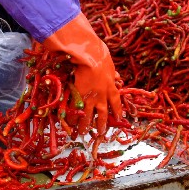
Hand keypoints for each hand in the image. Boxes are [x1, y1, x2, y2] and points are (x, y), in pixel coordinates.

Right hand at [42, 12, 121, 134]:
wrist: (90, 56)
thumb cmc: (99, 56)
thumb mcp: (110, 65)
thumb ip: (112, 73)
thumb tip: (117, 76)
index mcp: (112, 87)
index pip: (116, 102)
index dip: (117, 111)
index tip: (118, 119)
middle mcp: (102, 95)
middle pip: (103, 113)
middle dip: (102, 124)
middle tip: (101, 132)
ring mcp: (90, 97)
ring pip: (88, 115)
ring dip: (86, 125)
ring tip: (83, 134)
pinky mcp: (79, 96)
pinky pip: (76, 110)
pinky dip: (73, 118)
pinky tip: (70, 125)